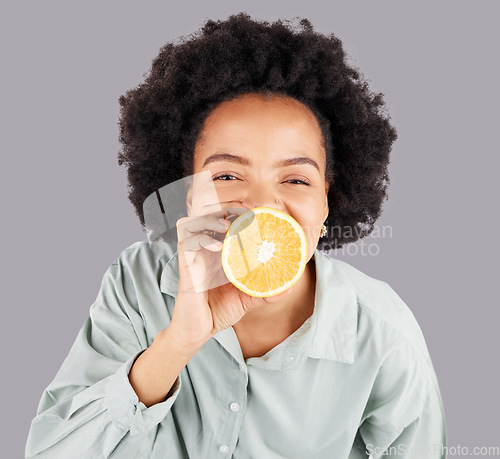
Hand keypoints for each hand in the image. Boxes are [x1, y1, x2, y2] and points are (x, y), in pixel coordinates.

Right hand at [166, 175, 291, 351]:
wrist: (197, 331)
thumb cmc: (218, 311)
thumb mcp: (246, 300)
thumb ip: (265, 292)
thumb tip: (289, 287)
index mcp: (219, 252)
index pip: (225, 222)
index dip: (238, 212)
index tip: (256, 210)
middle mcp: (205, 249)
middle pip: (210, 215)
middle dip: (228, 210)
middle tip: (247, 214)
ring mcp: (194, 255)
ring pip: (195, 221)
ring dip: (212, 219)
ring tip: (230, 226)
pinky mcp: (185, 264)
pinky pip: (187, 241)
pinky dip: (202, 238)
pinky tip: (218, 247)